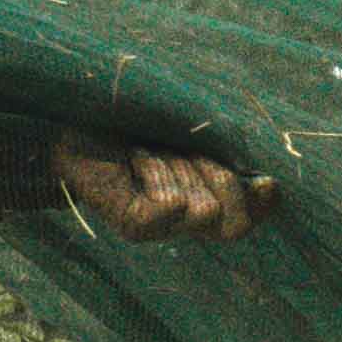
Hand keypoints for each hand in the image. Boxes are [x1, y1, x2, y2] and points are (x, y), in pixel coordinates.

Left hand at [51, 134, 261, 243]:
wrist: (69, 114)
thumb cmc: (131, 113)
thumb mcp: (190, 128)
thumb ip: (229, 153)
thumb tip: (272, 186)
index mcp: (204, 196)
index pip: (248, 220)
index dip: (257, 201)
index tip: (256, 175)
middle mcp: (185, 219)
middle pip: (230, 215)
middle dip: (212, 173)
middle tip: (175, 149)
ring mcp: (160, 227)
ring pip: (202, 207)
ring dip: (174, 166)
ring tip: (143, 150)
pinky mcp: (134, 227)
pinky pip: (169, 209)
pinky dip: (155, 175)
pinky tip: (133, 160)